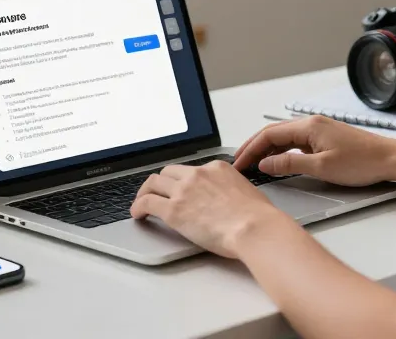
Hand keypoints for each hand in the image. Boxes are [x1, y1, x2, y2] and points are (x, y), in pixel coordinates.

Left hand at [130, 161, 292, 258]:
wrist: (254, 228)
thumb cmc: (258, 217)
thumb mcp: (248, 192)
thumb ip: (232, 190)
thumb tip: (229, 200)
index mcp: (217, 168)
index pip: (192, 169)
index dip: (182, 180)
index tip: (179, 188)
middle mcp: (198, 174)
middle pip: (169, 172)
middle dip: (161, 182)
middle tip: (157, 192)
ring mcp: (183, 191)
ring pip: (153, 183)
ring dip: (145, 191)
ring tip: (142, 202)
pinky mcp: (173, 210)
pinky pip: (147, 202)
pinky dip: (138, 206)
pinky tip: (137, 214)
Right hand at [234, 115, 395, 186]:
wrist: (391, 159)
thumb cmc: (363, 162)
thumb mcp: (321, 167)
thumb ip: (289, 165)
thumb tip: (266, 164)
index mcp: (308, 126)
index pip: (269, 135)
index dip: (250, 149)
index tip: (239, 163)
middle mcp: (311, 124)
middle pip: (273, 134)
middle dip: (254, 148)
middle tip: (239, 164)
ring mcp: (319, 131)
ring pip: (284, 138)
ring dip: (267, 150)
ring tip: (253, 165)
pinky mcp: (325, 139)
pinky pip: (296, 143)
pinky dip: (282, 152)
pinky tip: (277, 163)